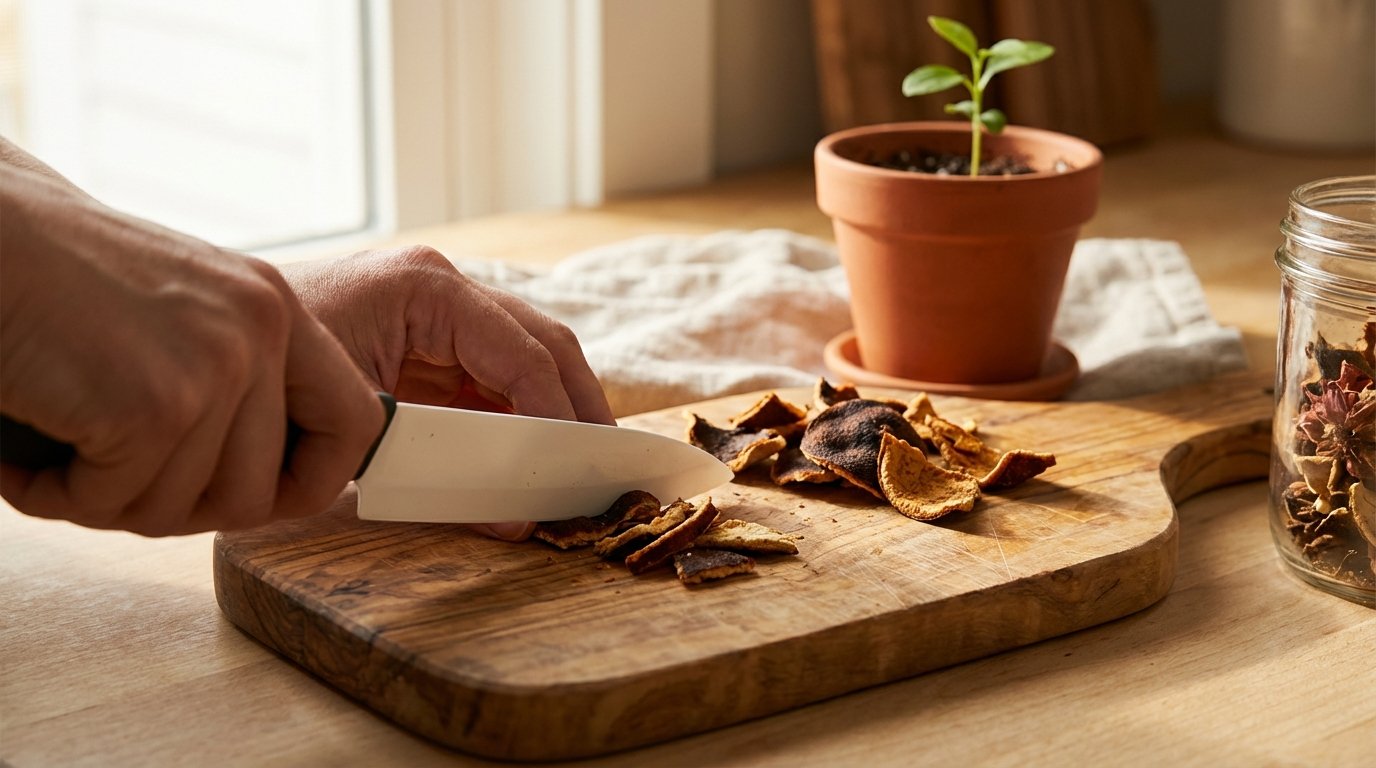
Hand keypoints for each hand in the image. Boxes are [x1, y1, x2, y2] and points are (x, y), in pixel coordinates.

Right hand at [0, 162, 384, 535]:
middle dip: (177, 509)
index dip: (315, 480)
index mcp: (276, 310)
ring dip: (108, 500)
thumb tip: (272, 488)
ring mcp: (212, 368)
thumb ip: (235, 378)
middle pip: (256, 495)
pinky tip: (27, 455)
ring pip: (182, 509)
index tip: (263, 497)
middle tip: (112, 481)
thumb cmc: (55, 279)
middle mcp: (260, 332)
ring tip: (62, 449)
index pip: (357, 422)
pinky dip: (58, 494)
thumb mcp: (183, 311)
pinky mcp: (152, 406)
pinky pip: (116, 502)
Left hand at [281, 247, 614, 540]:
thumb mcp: (355, 426)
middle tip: (608, 466)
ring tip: (580, 468)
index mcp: (425, 285)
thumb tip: (514, 521)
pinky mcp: (425, 338)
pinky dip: (517, 416)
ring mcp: (435, 309)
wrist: (207, 354)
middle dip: (579, 406)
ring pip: (526, 357)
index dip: (558, 413)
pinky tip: (531, 457)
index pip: (522, 351)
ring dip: (555, 412)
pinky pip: (491, 376)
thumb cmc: (268, 379)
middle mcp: (441, 285)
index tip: (579, 467)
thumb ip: (441, 470)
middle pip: (543, 343)